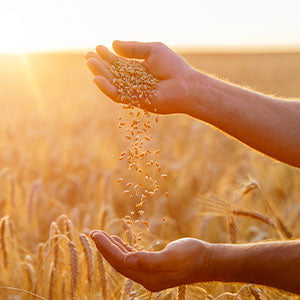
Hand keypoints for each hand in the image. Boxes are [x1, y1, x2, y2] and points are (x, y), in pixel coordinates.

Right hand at [86, 41, 196, 113]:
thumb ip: (134, 49)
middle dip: (101, 65)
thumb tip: (114, 44)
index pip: (120, 63)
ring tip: (90, 64)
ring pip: (114, 84)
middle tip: (88, 56)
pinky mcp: (136, 102)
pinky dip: (107, 88)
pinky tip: (97, 79)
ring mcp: (135, 92)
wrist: (185, 85)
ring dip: (101, 74)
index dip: (108, 56)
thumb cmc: (173, 66)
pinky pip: (119, 95)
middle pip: (114, 73)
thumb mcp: (153, 51)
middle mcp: (136, 81)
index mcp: (139, 69)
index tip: (97, 48)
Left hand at [90, 230, 210, 291]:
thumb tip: (128, 261)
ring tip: (102, 236)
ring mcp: (149, 273)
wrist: (206, 260)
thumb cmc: (191, 255)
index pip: (120, 262)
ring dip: (112, 248)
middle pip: (119, 263)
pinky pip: (133, 259)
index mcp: (148, 276)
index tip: (95, 234)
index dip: (106, 248)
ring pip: (124, 261)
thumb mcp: (172, 256)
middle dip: (105, 248)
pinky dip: (123, 249)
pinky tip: (119, 241)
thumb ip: (149, 260)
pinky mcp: (153, 267)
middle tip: (93, 233)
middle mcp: (145, 278)